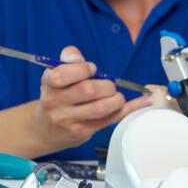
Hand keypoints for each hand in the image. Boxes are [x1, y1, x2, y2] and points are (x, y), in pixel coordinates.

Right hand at [29, 45, 153, 151]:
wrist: (45, 129)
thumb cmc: (56, 96)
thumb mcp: (55, 75)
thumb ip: (68, 59)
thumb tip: (77, 55)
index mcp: (49, 84)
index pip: (63, 74)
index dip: (82, 69)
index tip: (91, 69)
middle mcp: (55, 102)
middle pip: (88, 90)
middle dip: (106, 85)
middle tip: (108, 85)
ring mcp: (67, 119)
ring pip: (100, 108)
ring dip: (116, 99)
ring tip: (116, 96)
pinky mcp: (80, 132)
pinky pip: (109, 120)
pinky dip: (129, 109)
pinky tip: (141, 102)